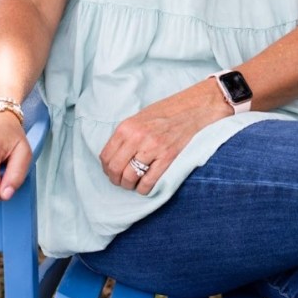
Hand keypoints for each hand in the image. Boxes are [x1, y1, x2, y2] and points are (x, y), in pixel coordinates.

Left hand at [99, 80, 229, 194]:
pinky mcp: (167, 157)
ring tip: (132, 184)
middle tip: (120, 181)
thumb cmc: (164, 112)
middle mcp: (137, 137)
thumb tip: (113, 157)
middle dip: (115, 179)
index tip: (111, 172)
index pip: (106, 156)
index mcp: (127, 127)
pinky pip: (148, 181)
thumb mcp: (138, 118)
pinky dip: (143, 189)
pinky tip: (144, 186)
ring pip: (130, 177)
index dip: (106, 168)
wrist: (191, 109)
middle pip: (115, 169)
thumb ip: (125, 136)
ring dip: (128, 185)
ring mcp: (152, 148)